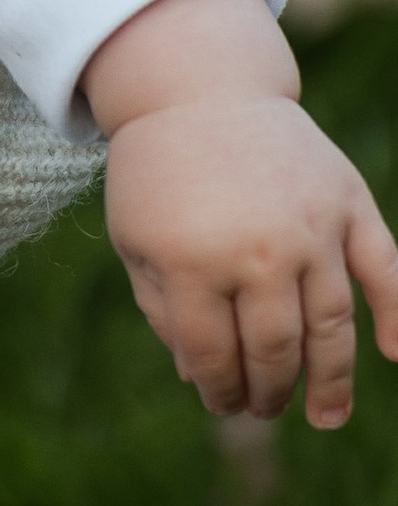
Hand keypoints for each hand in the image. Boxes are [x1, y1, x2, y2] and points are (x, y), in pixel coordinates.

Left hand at [103, 95, 397, 427]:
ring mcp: (309, 226)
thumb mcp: (134, 239)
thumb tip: (199, 378)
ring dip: (330, 380)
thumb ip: (162, 309)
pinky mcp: (347, 202)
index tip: (222, 403)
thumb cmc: (160, 172)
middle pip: (274, 348)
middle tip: (265, 409)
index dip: (219, 389)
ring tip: (324, 416)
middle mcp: (256, 249)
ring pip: (331, 324)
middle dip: (269, 390)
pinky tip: (395, 353)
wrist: (199, 90)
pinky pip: (384, 267)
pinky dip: (396, 312)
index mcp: (190, 260)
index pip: (213, 353)